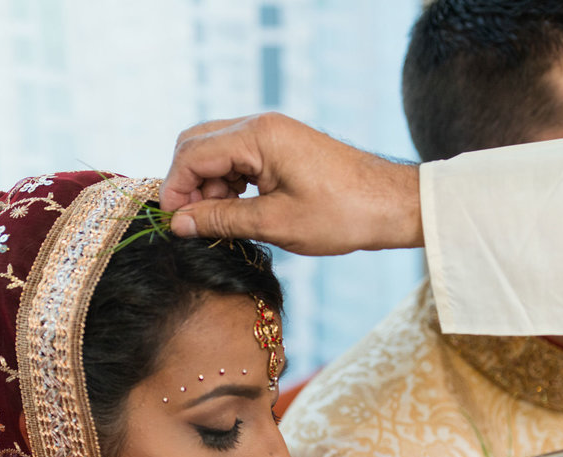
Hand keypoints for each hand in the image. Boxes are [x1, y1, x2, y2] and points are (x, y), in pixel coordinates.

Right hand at [160, 113, 422, 255]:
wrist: (390, 205)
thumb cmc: (342, 214)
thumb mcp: (275, 223)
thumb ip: (221, 219)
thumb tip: (178, 223)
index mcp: (258, 136)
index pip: (191, 154)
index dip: (174, 189)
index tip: (171, 224)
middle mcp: (261, 125)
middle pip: (197, 145)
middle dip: (186, 184)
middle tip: (191, 223)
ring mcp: (272, 134)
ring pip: (216, 153)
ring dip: (207, 187)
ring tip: (219, 223)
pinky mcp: (281, 148)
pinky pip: (237, 159)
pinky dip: (227, 185)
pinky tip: (236, 212)